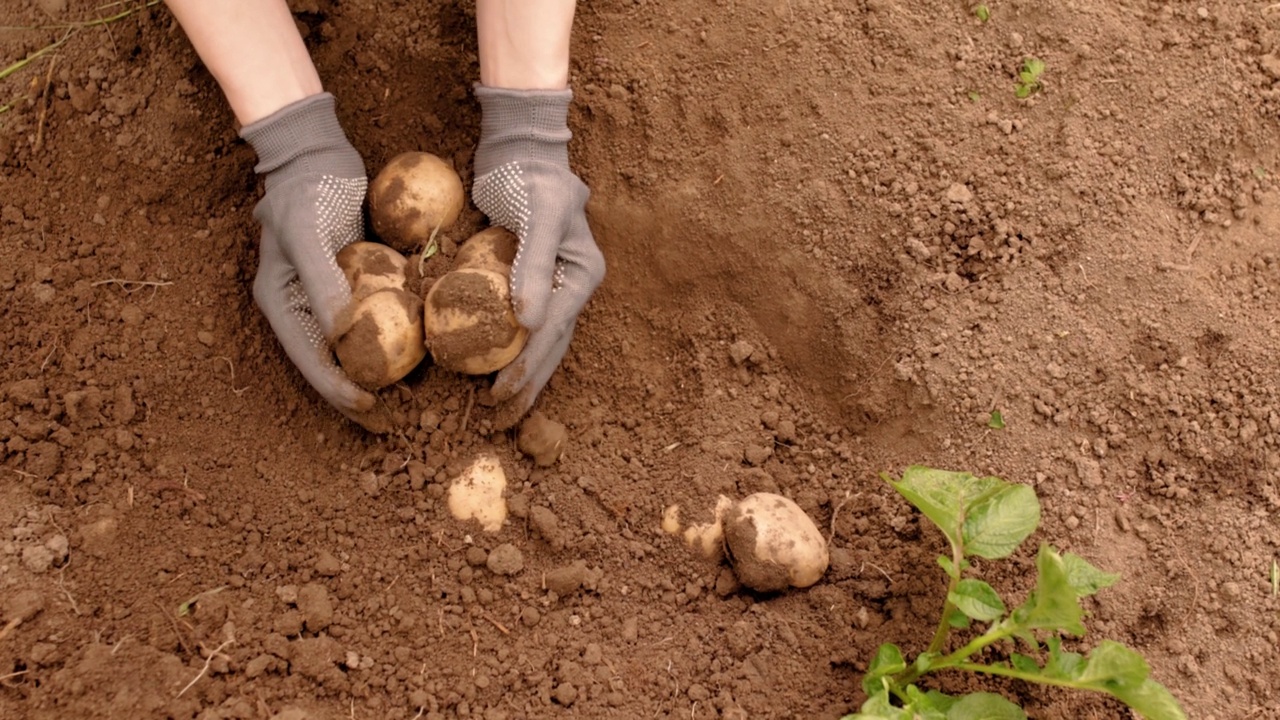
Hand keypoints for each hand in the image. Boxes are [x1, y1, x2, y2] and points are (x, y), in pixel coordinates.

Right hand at [240, 93, 390, 432]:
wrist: (317, 152)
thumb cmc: (306, 190)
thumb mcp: (308, 232)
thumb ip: (321, 281)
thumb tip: (340, 333)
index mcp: (283, 304)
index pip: (309, 361)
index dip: (338, 391)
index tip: (371, 410)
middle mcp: (304, 307)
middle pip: (331, 364)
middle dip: (359, 395)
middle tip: (395, 422)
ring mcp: (329, 297)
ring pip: (354, 348)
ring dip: (379, 374)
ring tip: (411, 401)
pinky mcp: (355, 282)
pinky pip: (375, 318)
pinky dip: (394, 338)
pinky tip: (424, 352)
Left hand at [471, 85, 604, 429]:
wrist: (520, 149)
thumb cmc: (531, 176)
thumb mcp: (539, 213)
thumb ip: (534, 265)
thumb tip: (528, 323)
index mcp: (583, 275)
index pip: (553, 332)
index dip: (528, 367)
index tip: (500, 393)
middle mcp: (572, 285)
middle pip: (551, 347)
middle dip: (528, 385)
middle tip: (500, 420)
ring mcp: (552, 285)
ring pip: (539, 342)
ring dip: (521, 376)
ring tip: (501, 410)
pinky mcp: (528, 280)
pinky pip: (519, 324)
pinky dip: (508, 349)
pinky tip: (491, 370)